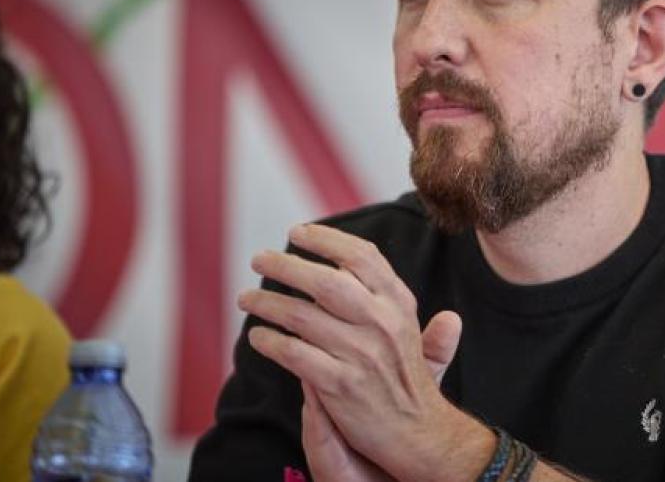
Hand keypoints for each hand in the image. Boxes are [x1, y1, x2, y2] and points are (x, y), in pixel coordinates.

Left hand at [239, 223, 492, 479]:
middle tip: (260, 258)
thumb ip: (401, 303)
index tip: (297, 232)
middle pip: (326, 280)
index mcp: (398, 303)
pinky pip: (293, 354)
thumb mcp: (416, 336)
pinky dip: (270, 342)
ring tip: (246, 298)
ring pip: (301, 316)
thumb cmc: (408, 381)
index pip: (361, 256)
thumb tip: (414, 293)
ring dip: (266, 303)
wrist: (418, 433)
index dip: (325, 239)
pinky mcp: (339, 384)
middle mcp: (382, 322)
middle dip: (285, 265)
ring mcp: (360, 353)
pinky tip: (258, 338)